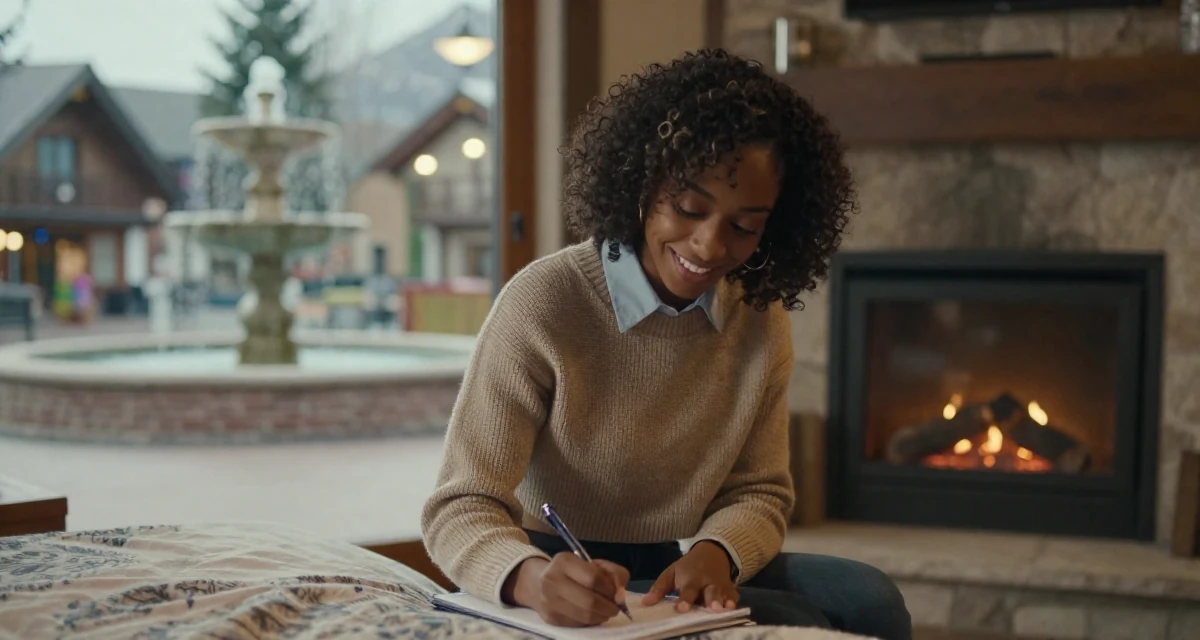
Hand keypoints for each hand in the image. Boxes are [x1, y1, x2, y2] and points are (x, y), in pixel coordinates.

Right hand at [503, 553, 630, 626]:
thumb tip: (621, 595)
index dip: (610, 588)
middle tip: (615, 607)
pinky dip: (591, 621)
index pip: (594, 578)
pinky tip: (592, 615)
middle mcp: (552, 580)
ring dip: (602, 616)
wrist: (537, 583)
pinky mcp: (551, 618)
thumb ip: (614, 573)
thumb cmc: (573, 572)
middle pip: (590, 601)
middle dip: (609, 607)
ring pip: (585, 616)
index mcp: (564, 561)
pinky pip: (578, 624)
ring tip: (605, 611)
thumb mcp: (593, 564)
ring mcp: (549, 601)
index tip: (616, 592)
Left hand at [642, 541, 737, 612]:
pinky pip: (734, 596)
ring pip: (723, 594)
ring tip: (722, 610)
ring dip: (723, 602)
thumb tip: (646, 602)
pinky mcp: (730, 589)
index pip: (688, 590)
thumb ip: (659, 588)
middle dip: (711, 600)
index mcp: (691, 578)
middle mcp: (707, 582)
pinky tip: (733, 608)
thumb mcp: (671, 573)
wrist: (712, 553)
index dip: (685, 599)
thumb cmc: (688, 567)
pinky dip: (734, 601)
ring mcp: (720, 586)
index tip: (682, 609)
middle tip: (711, 609)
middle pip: (709, 592)